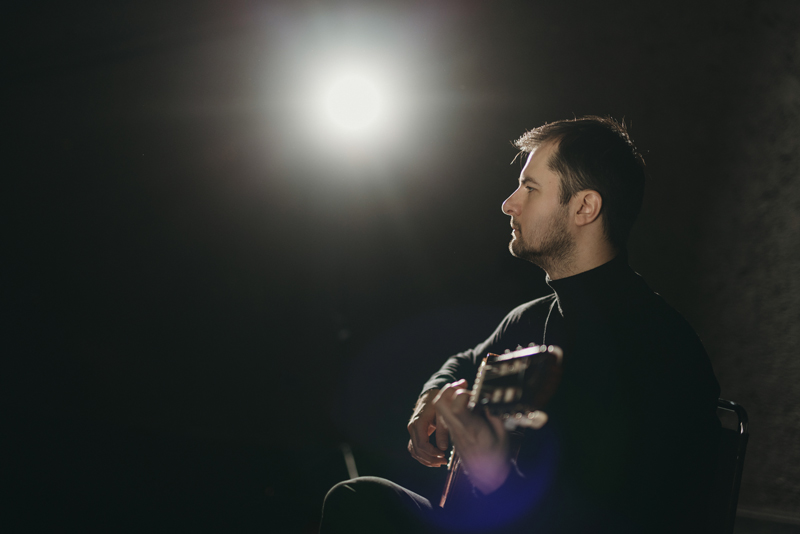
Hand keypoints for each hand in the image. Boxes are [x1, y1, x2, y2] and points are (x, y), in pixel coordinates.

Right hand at [407, 388, 448, 466]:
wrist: (430, 394)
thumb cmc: (438, 402)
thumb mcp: (442, 413)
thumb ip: (443, 430)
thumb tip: (443, 448)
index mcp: (419, 422)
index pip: (422, 443)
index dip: (432, 452)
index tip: (443, 455)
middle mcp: (412, 427)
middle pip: (417, 449)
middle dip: (430, 458)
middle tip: (443, 462)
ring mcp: (412, 430)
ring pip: (414, 450)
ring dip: (425, 459)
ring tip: (439, 463)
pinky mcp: (414, 433)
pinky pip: (414, 448)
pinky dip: (421, 456)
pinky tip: (432, 459)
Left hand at [433, 379, 510, 494]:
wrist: (487, 476)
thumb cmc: (497, 456)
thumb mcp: (503, 434)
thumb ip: (494, 414)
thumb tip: (487, 399)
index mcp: (472, 429)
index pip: (457, 407)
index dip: (463, 394)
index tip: (475, 394)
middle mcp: (458, 429)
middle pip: (440, 404)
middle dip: (449, 389)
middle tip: (462, 385)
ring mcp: (452, 431)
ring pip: (441, 409)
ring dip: (450, 396)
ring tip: (466, 394)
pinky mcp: (452, 433)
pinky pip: (447, 415)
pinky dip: (453, 405)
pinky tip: (467, 406)